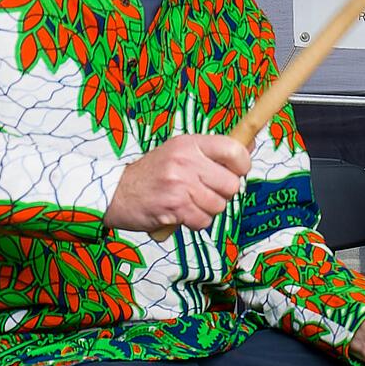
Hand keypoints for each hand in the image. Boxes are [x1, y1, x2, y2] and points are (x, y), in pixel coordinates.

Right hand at [107, 134, 249, 231]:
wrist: (114, 192)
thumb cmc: (152, 174)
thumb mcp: (180, 152)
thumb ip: (213, 152)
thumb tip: (250, 144)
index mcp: (190, 143)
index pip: (235, 150)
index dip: (242, 165)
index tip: (234, 172)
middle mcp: (186, 161)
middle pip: (232, 184)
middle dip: (222, 193)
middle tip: (204, 192)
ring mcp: (180, 184)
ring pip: (219, 205)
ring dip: (207, 210)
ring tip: (188, 202)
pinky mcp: (174, 207)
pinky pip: (203, 221)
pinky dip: (195, 222)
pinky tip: (180, 213)